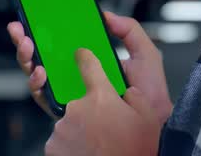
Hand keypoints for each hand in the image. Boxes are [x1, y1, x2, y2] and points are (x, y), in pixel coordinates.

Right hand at [6, 11, 172, 121]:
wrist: (153, 122)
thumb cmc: (150, 93)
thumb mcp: (144, 53)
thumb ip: (128, 30)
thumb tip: (105, 15)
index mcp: (91, 60)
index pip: (64, 42)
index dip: (49, 29)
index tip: (38, 14)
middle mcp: (76, 76)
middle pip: (44, 56)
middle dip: (27, 40)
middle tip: (20, 28)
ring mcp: (68, 92)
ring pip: (38, 74)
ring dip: (26, 58)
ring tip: (27, 45)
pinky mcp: (65, 110)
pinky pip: (42, 97)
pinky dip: (36, 83)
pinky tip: (40, 72)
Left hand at [45, 49, 163, 155]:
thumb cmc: (134, 151)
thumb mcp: (147, 119)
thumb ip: (136, 97)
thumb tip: (128, 91)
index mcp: (101, 96)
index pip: (88, 65)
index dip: (85, 57)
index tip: (81, 54)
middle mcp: (77, 108)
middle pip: (80, 100)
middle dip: (89, 112)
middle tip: (104, 129)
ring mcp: (62, 128)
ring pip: (70, 122)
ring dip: (80, 130)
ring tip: (97, 145)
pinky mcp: (53, 147)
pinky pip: (61, 141)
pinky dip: (71, 146)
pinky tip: (86, 152)